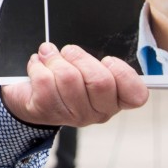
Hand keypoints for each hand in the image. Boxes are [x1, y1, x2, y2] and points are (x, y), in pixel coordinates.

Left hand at [0, 43, 147, 126]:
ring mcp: (73, 116)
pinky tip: (37, 67)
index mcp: (115, 101)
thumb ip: (97, 62)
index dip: (123, 72)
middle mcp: (98, 113)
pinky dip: (37, 66)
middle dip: (80, 57)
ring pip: (69, 77)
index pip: (136, 95)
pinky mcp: (47, 112)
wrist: (30, 98)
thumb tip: (94, 56)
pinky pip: (44, 80)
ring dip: (54, 58)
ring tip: (48, 57)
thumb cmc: (65, 79)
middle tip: (68, 52)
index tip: (107, 60)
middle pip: (100, 81)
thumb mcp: (88, 69)